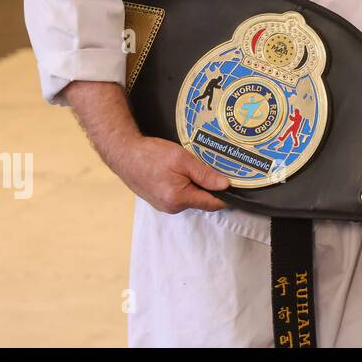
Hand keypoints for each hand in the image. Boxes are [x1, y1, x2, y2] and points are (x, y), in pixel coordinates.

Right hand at [111, 134, 230, 213]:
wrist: (124, 154)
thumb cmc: (151, 154)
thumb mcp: (182, 159)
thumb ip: (205, 174)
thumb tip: (225, 186)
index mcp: (179, 198)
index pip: (211, 203)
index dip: (226, 196)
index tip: (237, 188)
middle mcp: (171, 207)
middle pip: (201, 200)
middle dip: (210, 188)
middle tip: (216, 169)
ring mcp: (164, 206)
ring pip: (190, 197)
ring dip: (196, 185)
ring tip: (195, 168)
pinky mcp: (159, 200)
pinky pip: (179, 196)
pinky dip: (185, 186)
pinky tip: (182, 172)